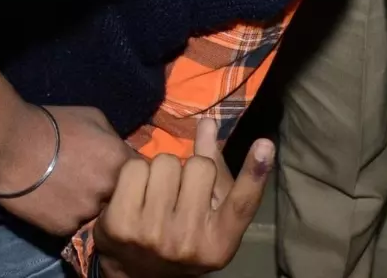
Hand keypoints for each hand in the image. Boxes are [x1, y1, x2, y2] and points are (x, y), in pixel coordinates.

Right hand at [0, 102, 137, 235]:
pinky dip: (66, 215)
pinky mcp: (64, 227)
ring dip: (87, 205)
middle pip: (120, 198)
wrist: (9, 143)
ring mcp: (87, 211)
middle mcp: (108, 190)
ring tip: (67, 191)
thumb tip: (120, 151)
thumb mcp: (91, 117)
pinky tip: (52, 201)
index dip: (131, 175)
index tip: (117, 172)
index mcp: (118, 161)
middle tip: (89, 181)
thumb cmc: (49, 123)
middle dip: (109, 191)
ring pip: (97, 215)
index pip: (142, 176)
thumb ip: (113, 138)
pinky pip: (73, 224)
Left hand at [94, 119, 272, 276]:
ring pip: (164, 162)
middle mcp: (189, 242)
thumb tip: (209, 123)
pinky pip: (134, 168)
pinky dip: (134, 173)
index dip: (255, 173)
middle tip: (178, 190)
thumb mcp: (207, 210)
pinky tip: (135, 194)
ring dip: (160, 169)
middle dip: (188, 169)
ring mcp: (154, 235)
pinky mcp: (121, 225)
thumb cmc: (181, 232)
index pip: (241, 204)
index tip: (264, 144)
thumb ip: (212, 167)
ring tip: (156, 192)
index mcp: (219, 243)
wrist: (135, 271)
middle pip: (198, 166)